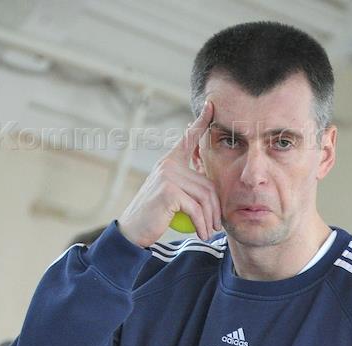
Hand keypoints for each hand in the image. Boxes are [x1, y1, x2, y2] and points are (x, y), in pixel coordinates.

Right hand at [118, 100, 221, 245]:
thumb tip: (210, 186)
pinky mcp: (169, 191)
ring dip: (210, 219)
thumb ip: (187, 185)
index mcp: (170, 161)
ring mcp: (168, 175)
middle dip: (215, 208)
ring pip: (204, 197)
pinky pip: (196, 208)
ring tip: (210, 233)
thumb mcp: (172, 195)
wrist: (134, 229)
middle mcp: (168, 164)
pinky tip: (202, 234)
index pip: (188, 138)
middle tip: (217, 226)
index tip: (210, 106)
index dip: (201, 121)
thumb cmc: (156, 215)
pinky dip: (202, 224)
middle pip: (207, 183)